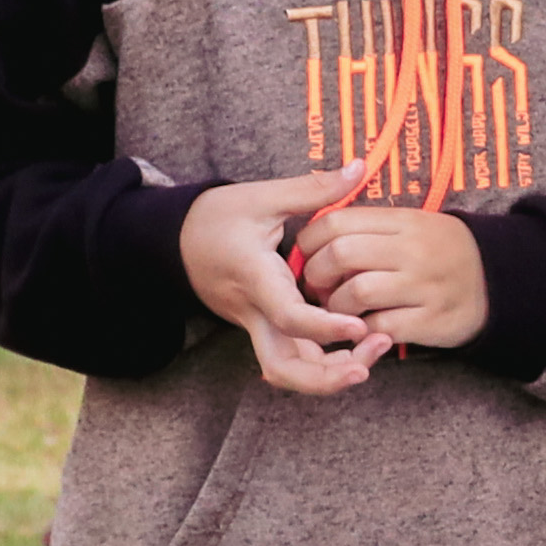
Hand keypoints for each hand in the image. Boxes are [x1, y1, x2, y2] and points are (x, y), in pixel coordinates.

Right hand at [180, 165, 392, 393]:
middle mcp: (254, 312)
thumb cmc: (214, 218)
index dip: (325, 328)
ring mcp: (256, 326)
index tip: (359, 326)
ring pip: (288, 371)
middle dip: (326, 378)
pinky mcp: (262, 329)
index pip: (289, 317)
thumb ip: (313, 189)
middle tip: (367, 366)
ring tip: (372, 354)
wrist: (173, 242)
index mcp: (254, 278)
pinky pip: (292, 358)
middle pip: (284, 368)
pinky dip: (323, 362)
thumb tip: (358, 167)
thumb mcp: (261, 197)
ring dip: (329, 376)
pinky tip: (357, 348)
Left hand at [291, 202, 487, 348]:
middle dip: (317, 276)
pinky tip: (363, 327)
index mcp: (404, 221)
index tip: (308, 256)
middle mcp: (414, 249)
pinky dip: (363, 330)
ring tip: (337, 311)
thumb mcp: (413, 224)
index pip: (337, 221)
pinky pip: (381, 326)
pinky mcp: (432, 320)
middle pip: (341, 255)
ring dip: (335, 308)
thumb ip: (369, 226)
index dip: (310, 241)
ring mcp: (424, 286)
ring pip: (356, 293)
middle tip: (317, 288)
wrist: (501, 281)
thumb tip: (316, 234)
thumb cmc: (442, 252)